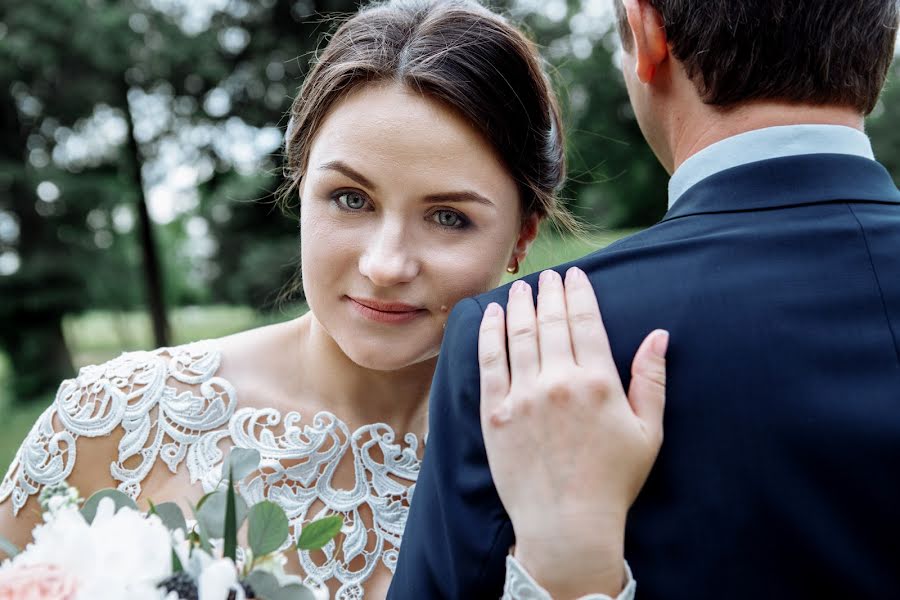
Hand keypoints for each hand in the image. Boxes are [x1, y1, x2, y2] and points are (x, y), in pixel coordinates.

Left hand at [478, 267, 667, 598]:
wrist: (568, 524)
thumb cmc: (613, 481)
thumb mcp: (648, 431)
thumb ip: (652, 379)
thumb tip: (658, 335)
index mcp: (598, 382)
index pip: (585, 321)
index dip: (579, 292)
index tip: (575, 276)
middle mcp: (559, 382)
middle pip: (551, 321)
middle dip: (550, 292)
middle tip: (548, 276)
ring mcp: (524, 396)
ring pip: (519, 334)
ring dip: (519, 304)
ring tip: (521, 288)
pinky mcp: (496, 412)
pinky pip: (489, 361)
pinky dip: (489, 332)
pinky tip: (491, 314)